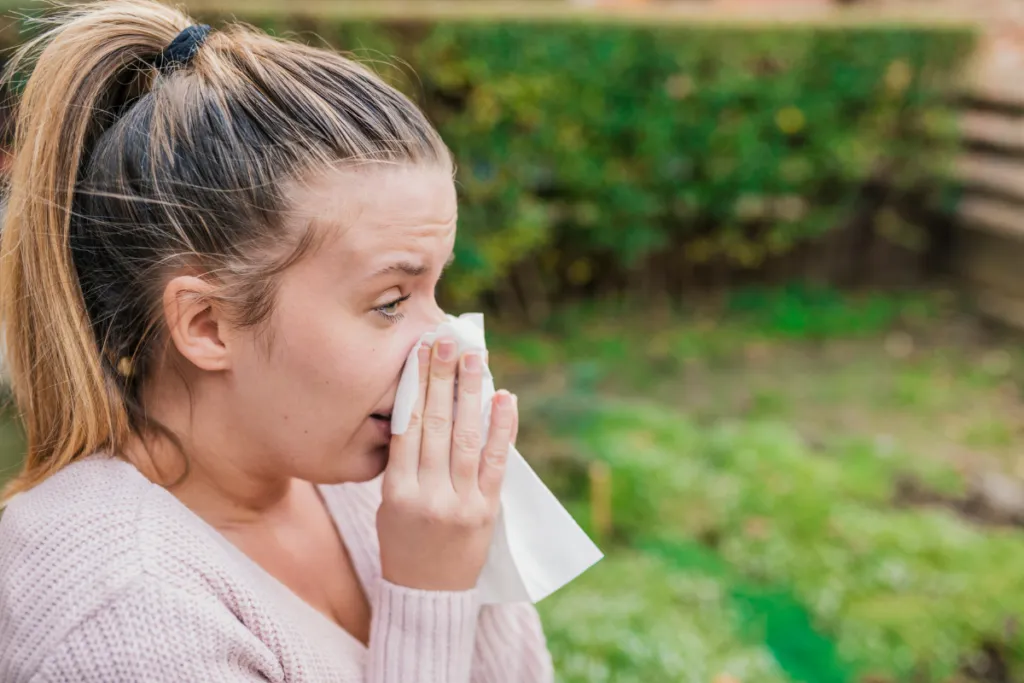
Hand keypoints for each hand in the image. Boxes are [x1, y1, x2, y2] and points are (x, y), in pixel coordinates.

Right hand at [378, 338, 517, 591]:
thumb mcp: (389, 503)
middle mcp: (427, 495)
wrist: (428, 594)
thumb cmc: (404, 542)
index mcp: (396, 492)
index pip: (406, 427)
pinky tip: (504, 397)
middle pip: (436, 425)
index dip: (414, 386)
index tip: (420, 353)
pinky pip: (495, 462)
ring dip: (471, 392)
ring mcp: (460, 503)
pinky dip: (501, 428)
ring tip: (474, 357)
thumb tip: (424, 406)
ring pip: (466, 437)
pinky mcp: (487, 510)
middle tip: (447, 341)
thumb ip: (404, 461)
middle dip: (442, 378)